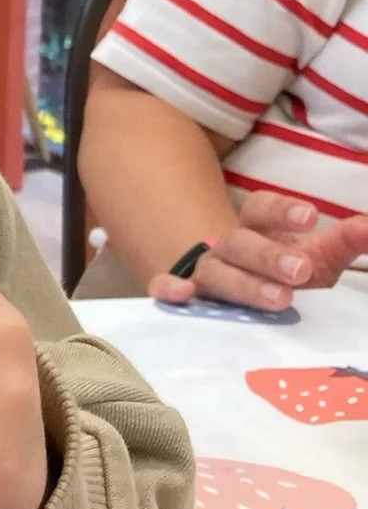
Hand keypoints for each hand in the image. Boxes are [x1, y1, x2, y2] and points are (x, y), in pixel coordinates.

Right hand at [147, 192, 367, 311]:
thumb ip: (343, 243)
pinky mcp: (185, 298)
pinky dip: (168, 289)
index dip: (283, 211)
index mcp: (257, 230)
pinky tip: (182, 294)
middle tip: (301, 271)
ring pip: (216, 272)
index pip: (262, 209)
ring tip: (279, 300)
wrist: (228, 292)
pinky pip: (164, 288)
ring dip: (243, 283)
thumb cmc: (278, 273)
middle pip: (242, 243)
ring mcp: (204, 273)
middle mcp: (227, 248)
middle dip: (270, 256)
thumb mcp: (315, 257)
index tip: (311, 216)